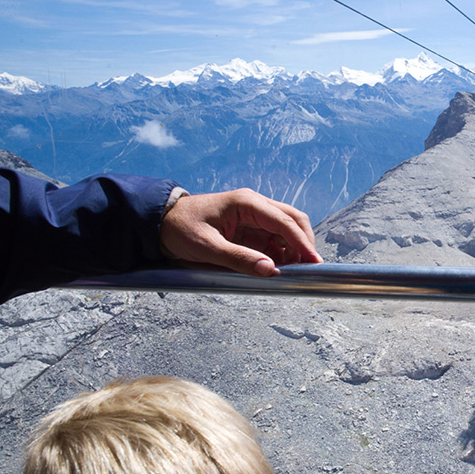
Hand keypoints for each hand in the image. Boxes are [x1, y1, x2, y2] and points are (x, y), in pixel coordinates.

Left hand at [159, 189, 321, 276]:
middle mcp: (255, 205)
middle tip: (310, 266)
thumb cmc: (180, 229)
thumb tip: (270, 269)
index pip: (284, 220)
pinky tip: (282, 267)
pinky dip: (283, 252)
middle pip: (292, 220)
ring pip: (287, 229)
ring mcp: (254, 217)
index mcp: (246, 203)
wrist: (161, 224)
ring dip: (295, 248)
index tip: (313, 260)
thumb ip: (239, 259)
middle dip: (304, 242)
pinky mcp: (251, 229)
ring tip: (296, 270)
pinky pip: (275, 239)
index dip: (301, 241)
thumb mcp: (206, 247)